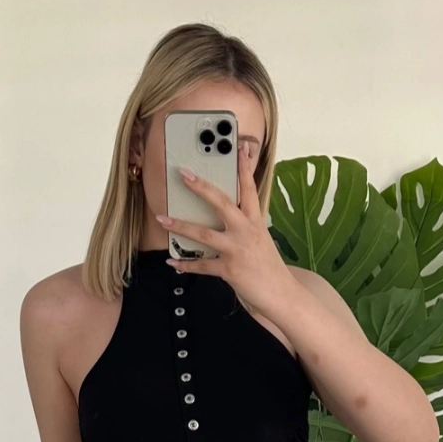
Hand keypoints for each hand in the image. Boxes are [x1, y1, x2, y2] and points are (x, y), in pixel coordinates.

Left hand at [155, 140, 296, 320]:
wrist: (281, 294)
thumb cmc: (268, 267)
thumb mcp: (260, 240)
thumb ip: (244, 226)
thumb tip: (225, 217)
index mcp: (255, 221)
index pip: (250, 188)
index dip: (244, 167)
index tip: (239, 147)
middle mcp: (246, 231)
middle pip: (222, 203)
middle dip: (201, 187)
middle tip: (184, 174)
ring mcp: (236, 250)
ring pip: (204, 234)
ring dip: (180, 226)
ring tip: (162, 219)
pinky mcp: (229, 270)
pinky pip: (202, 265)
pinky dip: (185, 264)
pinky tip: (172, 261)